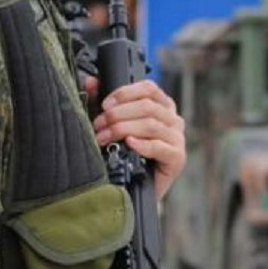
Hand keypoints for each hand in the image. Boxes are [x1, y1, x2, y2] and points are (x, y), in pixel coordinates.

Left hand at [88, 78, 185, 198]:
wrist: (135, 186)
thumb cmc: (128, 153)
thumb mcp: (115, 124)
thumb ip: (105, 103)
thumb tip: (90, 82)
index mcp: (162, 106)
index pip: (149, 89)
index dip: (125, 93)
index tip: (105, 104)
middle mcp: (173, 119)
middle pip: (147, 107)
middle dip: (118, 115)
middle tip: (99, 125)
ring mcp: (177, 138)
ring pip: (151, 125)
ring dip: (123, 129)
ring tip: (104, 138)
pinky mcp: (177, 158)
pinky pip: (159, 147)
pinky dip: (142, 144)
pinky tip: (129, 144)